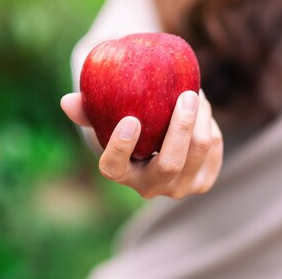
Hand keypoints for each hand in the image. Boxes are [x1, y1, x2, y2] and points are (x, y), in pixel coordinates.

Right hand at [60, 90, 222, 198]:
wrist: (160, 142)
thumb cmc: (129, 123)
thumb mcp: (107, 117)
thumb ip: (88, 109)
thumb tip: (67, 101)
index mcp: (121, 173)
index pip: (114, 168)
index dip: (121, 147)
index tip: (131, 119)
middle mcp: (151, 187)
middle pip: (170, 164)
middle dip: (181, 128)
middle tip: (186, 94)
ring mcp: (181, 187)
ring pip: (199, 150)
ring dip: (201, 117)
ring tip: (194, 92)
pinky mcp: (205, 179)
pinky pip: (214, 146)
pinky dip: (210, 122)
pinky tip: (201, 109)